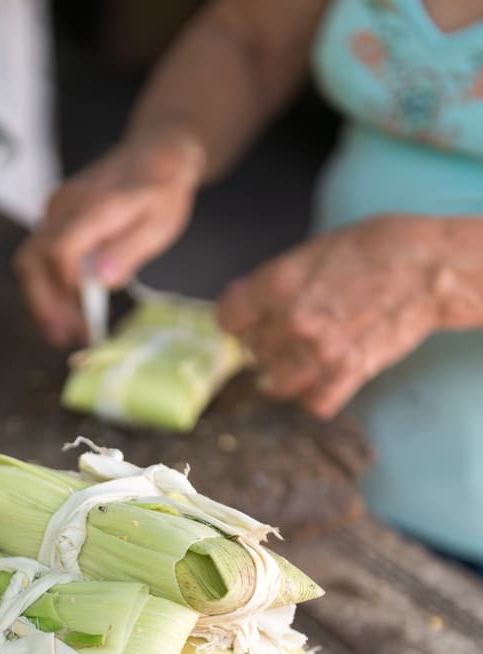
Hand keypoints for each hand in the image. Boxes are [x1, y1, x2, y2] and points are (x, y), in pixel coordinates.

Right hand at [14, 128, 203, 345]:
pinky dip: (50, 286)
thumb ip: (130, 249)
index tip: (88, 315)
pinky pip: (41, 256)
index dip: (68, 289)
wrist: (156, 154)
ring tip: (65, 333)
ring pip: (31, 261)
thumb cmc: (162, 191)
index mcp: (95, 206)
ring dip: (43, 300)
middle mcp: (65, 205)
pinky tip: (68, 310)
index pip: (61, 251)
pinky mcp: (54, 217)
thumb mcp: (160, 224)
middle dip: (44, 304)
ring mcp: (55, 210)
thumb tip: (101, 280)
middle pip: (33, 260)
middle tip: (65, 338)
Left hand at [217, 215, 466, 418]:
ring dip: (285, 375)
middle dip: (266, 344)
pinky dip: (315, 396)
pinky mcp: (348, 374)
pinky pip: (313, 403)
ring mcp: (319, 352)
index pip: (227, 320)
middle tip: (290, 333)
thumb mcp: (312, 252)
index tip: (249, 321)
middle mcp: (292, 321)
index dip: (238, 320)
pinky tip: (323, 378)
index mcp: (277, 284)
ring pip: (276, 384)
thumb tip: (238, 299)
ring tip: (302, 359)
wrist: (427, 268)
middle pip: (252, 352)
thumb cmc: (373, 249)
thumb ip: (272, 281)